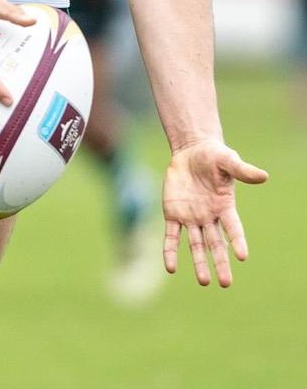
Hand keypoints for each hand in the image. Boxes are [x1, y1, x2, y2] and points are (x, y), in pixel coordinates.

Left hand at [163, 139, 267, 286]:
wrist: (190, 151)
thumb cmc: (213, 156)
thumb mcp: (228, 161)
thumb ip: (243, 170)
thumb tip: (264, 175)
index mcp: (225, 207)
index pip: (233, 228)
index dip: (238, 241)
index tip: (243, 256)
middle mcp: (209, 217)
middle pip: (216, 244)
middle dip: (220, 262)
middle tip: (225, 283)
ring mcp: (191, 217)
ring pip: (196, 245)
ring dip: (199, 263)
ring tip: (204, 281)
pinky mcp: (173, 214)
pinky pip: (172, 237)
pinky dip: (171, 251)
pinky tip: (171, 268)